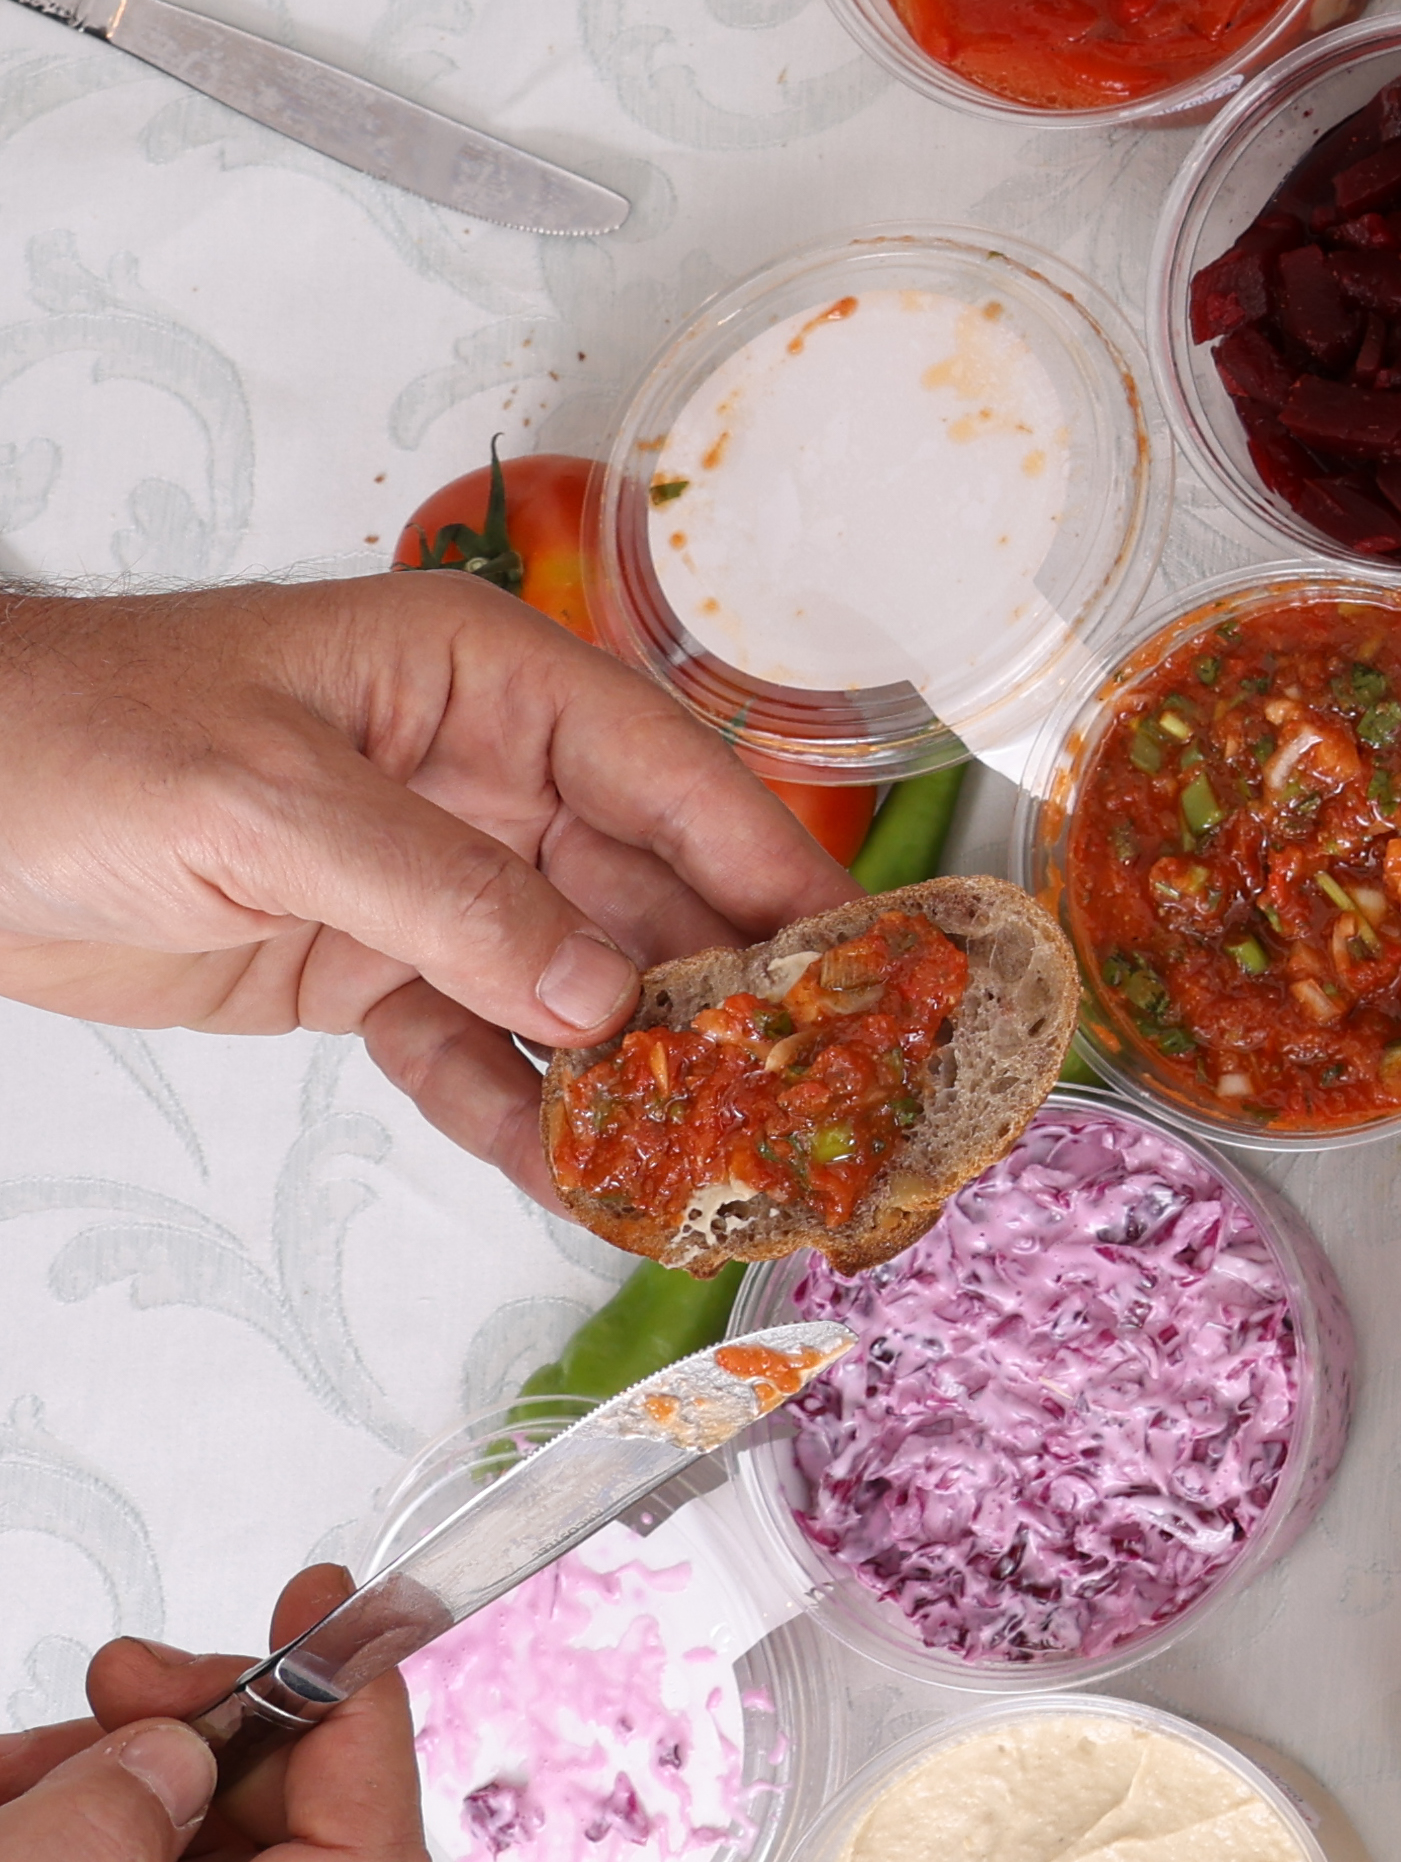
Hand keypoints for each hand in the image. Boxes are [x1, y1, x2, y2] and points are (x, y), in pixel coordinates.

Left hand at [0, 579, 856, 1197]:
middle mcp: (480, 779)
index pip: (666, 775)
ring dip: (636, 1076)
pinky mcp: (364, 970)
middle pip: (645, 894)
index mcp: (481, 684)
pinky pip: (472, 1050)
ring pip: (572, 988)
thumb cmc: (66, 739)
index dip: (771, 867)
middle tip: (806, 1096)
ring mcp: (426, 880)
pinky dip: (520, 1116)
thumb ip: (441, 895)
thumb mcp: (262, 801)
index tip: (860, 961)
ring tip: (708, 1164)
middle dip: (723, 996)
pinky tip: (576, 1177)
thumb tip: (603, 995)